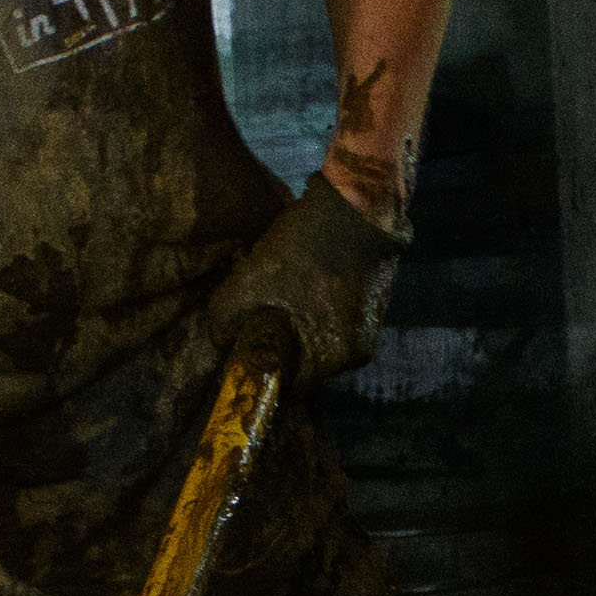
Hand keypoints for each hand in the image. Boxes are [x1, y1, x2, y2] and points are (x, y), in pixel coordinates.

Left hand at [213, 152, 405, 376]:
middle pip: (307, 367)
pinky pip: (338, 323)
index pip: (291, 390)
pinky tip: (306, 285)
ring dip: (301, 329)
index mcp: (333, 358)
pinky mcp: (375, 305)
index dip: (265, 374)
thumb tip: (220, 343)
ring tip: (282, 299)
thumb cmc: (304, 248)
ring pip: (322, 343)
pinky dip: (319, 313)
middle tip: (260, 321)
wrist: (357, 205)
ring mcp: (370, 329)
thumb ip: (224, 322)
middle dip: (282, 349)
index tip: (248, 355)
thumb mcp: (248, 282)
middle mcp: (357, 353)